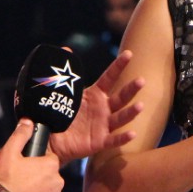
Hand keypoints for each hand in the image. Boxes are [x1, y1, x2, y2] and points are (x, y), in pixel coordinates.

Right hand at [0, 119, 63, 191]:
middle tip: (22, 182)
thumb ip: (21, 135)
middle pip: (50, 177)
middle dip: (39, 179)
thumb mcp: (9, 152)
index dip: (37, 163)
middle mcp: (58, 183)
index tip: (26, 168)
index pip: (49, 161)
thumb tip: (28, 122)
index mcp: (51, 166)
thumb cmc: (5, 179)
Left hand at [49, 50, 144, 164]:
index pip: (109, 77)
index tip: (129, 53)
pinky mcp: (100, 141)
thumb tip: (66, 49)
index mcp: (94, 94)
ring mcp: (103, 125)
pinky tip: (132, 133)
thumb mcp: (61, 91)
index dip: (119, 66)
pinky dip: (123, 138)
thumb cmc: (59, 113)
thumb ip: (65, 73)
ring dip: (131, 112)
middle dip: (131, 89)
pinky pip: (114, 140)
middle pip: (121, 97)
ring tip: (140, 105)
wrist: (51, 138)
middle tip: (141, 80)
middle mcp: (103, 109)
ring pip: (121, 117)